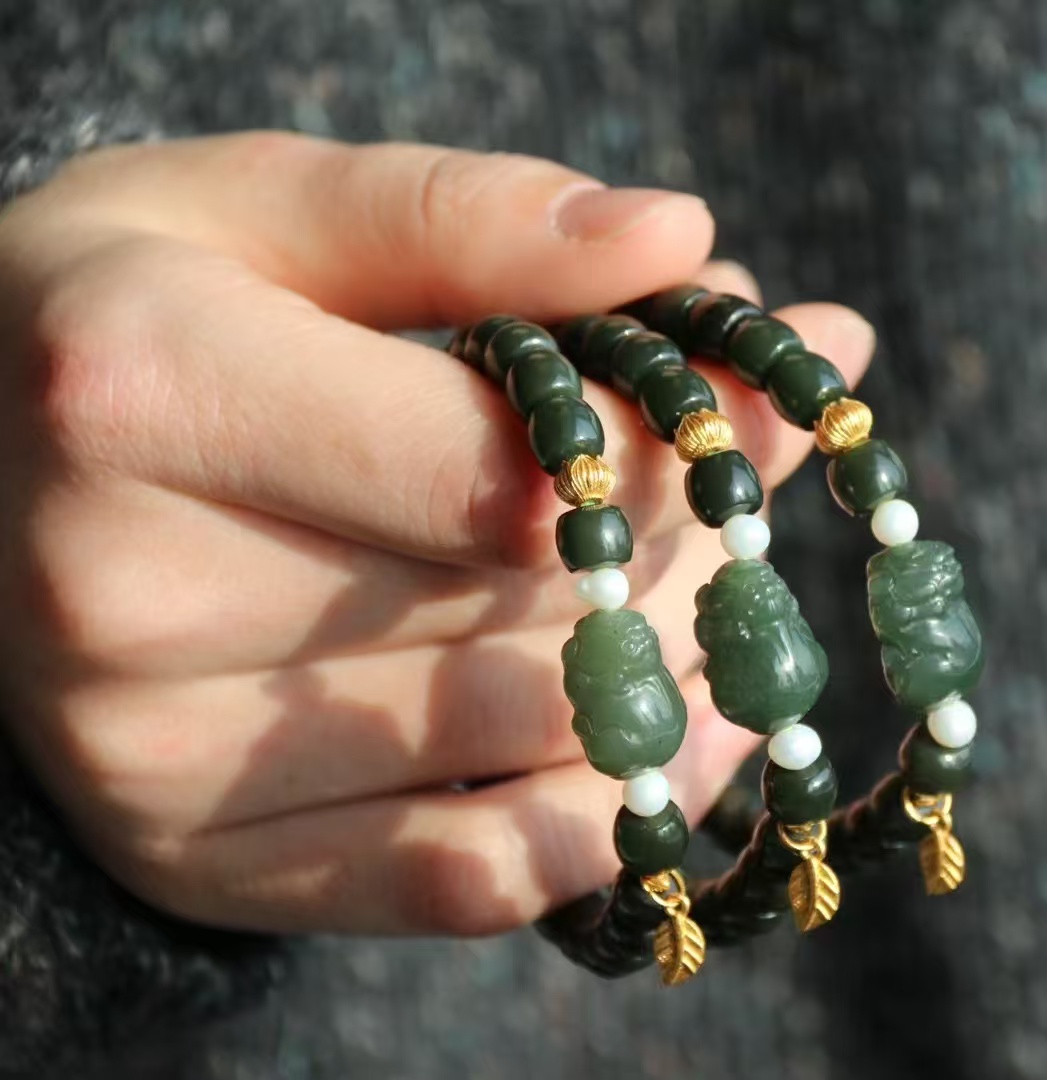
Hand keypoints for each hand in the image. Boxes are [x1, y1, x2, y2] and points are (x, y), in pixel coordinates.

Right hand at [0, 133, 873, 935]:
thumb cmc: (123, 318)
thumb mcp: (262, 210)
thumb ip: (471, 220)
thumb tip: (684, 244)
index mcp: (145, 393)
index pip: (500, 469)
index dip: (671, 451)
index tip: (757, 409)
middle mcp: (124, 595)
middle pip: (532, 604)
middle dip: (681, 544)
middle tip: (734, 494)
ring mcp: (153, 756)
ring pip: (532, 736)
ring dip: (670, 666)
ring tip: (707, 591)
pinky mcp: (194, 860)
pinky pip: (468, 883)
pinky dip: (607, 817)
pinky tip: (670, 742)